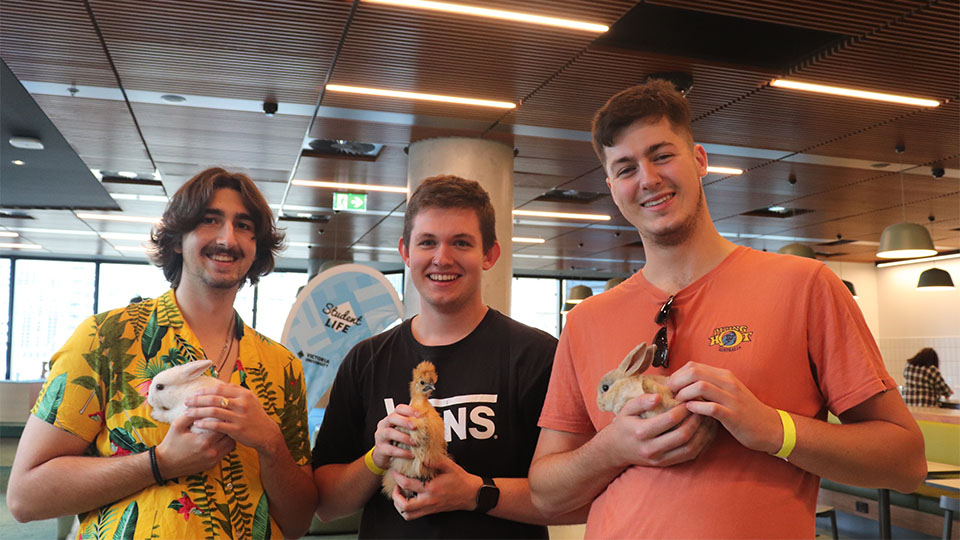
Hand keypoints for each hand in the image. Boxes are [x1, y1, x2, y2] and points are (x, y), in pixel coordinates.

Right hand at [155, 414, 235, 478]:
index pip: (223, 424)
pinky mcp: (213, 464)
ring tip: (226, 426)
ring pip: (232, 444)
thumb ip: (190, 414)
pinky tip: (222, 437)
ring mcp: (213, 459)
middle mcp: (212, 452)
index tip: (223, 409)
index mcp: (204, 441)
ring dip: (230, 434)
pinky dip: (227, 443)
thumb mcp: (177, 426)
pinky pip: (227, 452)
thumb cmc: (171, 443)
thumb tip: (202, 403)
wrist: (165, 465)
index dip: (224, 416)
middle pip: (231, 434)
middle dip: (229, 424)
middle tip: (227, 416)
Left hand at [185, 381, 283, 456]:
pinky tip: (197, 424)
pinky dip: (205, 424)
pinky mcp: (237, 429)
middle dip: (198, 400)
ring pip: (214, 411)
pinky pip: (217, 425)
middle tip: (187, 402)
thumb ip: (236, 391)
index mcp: (244, 394)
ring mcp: (240, 416)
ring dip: (198, 411)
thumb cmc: (255, 416)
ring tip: (187, 413)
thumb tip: (220, 384)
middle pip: (214, 398)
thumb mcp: (250, 400)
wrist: (266, 433)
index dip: (204, 390)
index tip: (194, 393)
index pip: (219, 388)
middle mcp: (242, 403)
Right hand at [371, 404, 419, 469]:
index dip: (409, 410)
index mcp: (392, 418)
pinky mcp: (380, 449)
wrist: (384, 456)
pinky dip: (402, 452)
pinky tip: (410, 454)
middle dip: (404, 421)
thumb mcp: (404, 432)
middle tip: (414, 427)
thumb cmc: (396, 442)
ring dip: (403, 437)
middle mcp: (384, 425)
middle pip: (392, 417)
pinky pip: (390, 449)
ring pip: (389, 432)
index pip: (399, 409)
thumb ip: (413, 426)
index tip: (419, 414)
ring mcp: (380, 437)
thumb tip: (431, 422)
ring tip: (414, 442)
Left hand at [390, 457, 478, 519]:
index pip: (407, 484)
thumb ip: (435, 461)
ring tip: (400, 495)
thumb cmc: (461, 480)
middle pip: (404, 505)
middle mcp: (429, 500)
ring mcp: (430, 508)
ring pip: (407, 514)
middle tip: (396, 486)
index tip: (395, 472)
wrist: (471, 494)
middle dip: (395, 496)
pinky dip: (407, 511)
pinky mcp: (431, 511)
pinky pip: (414, 516)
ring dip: (399, 505)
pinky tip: (408, 500)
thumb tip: (422, 457)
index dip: (398, 478)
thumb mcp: (449, 466)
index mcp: (431, 488)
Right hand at [600, 393, 715, 467]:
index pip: (670, 419)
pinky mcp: (666, 464)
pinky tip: (705, 432)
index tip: (689, 399)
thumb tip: (658, 396)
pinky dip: (701, 444)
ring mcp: (660, 458)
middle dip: (696, 420)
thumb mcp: (626, 409)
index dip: (683, 408)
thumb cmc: (624, 425)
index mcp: (641, 432)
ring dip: (703, 433)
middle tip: (702, 408)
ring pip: (690, 448)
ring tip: (707, 418)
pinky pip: (689, 456)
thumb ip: (641, 401)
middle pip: (683, 435)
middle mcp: (651, 448)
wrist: (615, 450)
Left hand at [667, 362, 780, 452]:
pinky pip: (711, 407)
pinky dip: (697, 408)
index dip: (677, 374)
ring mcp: (731, 398)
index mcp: (724, 375)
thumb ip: (709, 385)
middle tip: (670, 394)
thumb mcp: (727, 392)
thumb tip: (682, 384)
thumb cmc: (744, 411)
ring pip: (701, 386)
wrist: (770, 427)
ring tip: (679, 403)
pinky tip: (691, 411)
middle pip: (694, 372)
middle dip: (676, 382)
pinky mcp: (733, 415)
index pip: (693, 366)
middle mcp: (728, 383)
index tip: (670, 386)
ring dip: (684, 394)